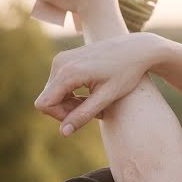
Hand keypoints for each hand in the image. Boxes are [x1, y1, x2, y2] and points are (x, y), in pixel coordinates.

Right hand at [35, 33, 169, 134]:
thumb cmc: (126, 73)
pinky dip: (71, 92)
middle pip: (48, 99)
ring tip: (94, 102)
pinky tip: (91, 93)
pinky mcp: (66, 58)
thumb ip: (83, 115)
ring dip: (70, 102)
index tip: (82, 116)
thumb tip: (63, 133)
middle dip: (67, 110)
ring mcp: (62, 58)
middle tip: (93, 110)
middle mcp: (60, 62)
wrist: (137, 49)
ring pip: (52, 92)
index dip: (60, 116)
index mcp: (68, 72)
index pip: (45, 104)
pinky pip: (58, 83)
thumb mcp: (107, 97)